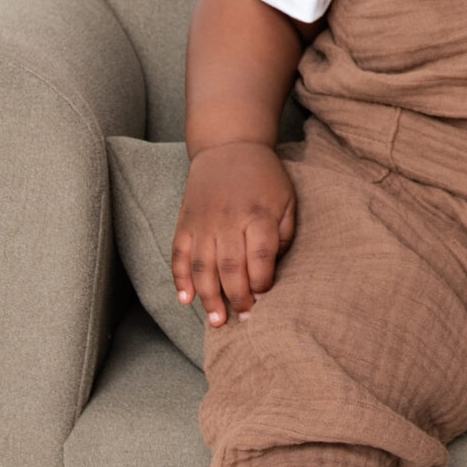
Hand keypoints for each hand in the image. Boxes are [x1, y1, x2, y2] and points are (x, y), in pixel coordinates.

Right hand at [171, 141, 297, 328]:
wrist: (228, 146)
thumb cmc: (264, 179)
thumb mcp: (287, 200)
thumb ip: (284, 235)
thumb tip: (272, 271)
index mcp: (257, 214)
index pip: (259, 256)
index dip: (261, 282)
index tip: (264, 298)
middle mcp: (227, 219)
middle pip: (229, 266)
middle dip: (236, 297)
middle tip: (243, 320)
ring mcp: (202, 221)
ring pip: (201, 266)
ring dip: (208, 297)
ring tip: (217, 321)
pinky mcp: (185, 222)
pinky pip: (178, 255)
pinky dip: (180, 279)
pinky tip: (186, 300)